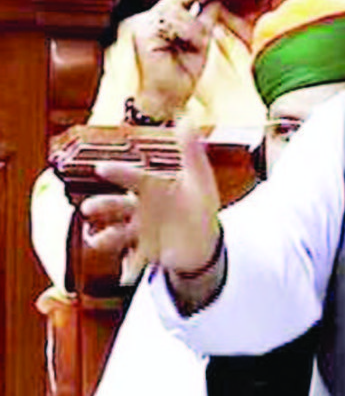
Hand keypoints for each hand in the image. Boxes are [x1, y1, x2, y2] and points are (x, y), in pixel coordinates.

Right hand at [91, 123, 221, 284]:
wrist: (203, 238)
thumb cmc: (198, 203)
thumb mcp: (199, 178)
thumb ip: (191, 151)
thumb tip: (187, 120)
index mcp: (152, 187)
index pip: (133, 177)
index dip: (118, 173)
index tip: (102, 169)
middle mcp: (140, 208)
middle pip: (117, 206)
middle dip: (103, 207)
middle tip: (89, 208)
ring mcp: (141, 231)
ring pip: (118, 233)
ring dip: (106, 237)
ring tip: (97, 241)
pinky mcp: (146, 252)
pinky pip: (134, 260)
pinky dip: (129, 268)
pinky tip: (124, 275)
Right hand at [130, 0, 222, 120]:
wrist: (168, 98)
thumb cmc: (183, 74)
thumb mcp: (200, 42)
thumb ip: (204, 20)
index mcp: (160, 21)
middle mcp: (149, 20)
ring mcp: (143, 25)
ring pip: (177, 8)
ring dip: (194, 27)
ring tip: (196, 45)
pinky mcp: (144, 33)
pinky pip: (172, 22)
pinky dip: (187, 33)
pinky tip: (189, 46)